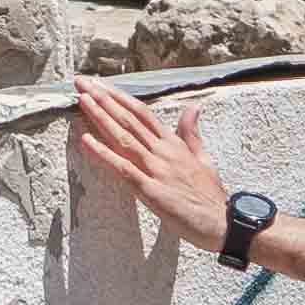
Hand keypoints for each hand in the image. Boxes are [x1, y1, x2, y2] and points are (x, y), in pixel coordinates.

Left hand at [73, 78, 231, 255]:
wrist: (222, 221)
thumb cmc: (211, 195)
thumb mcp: (203, 158)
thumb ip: (191, 133)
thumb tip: (193, 108)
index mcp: (173, 144)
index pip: (143, 113)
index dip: (121, 97)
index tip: (101, 85)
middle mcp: (163, 152)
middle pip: (129, 120)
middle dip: (104, 100)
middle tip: (82, 83)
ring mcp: (156, 170)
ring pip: (124, 137)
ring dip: (101, 117)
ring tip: (83, 100)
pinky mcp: (151, 190)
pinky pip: (123, 169)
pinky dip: (104, 154)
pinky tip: (86, 140)